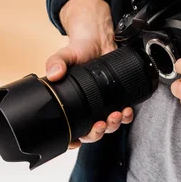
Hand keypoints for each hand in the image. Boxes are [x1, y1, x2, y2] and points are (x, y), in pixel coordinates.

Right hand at [46, 0, 133, 148]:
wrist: (99, 40)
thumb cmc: (79, 50)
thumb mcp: (64, 55)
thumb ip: (56, 62)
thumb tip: (54, 74)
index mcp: (70, 103)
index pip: (69, 129)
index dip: (72, 140)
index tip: (75, 141)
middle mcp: (86, 108)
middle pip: (91, 133)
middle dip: (97, 133)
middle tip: (100, 125)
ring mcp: (102, 105)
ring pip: (108, 126)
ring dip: (113, 125)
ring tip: (116, 115)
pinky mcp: (117, 99)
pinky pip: (123, 115)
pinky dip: (126, 116)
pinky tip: (126, 110)